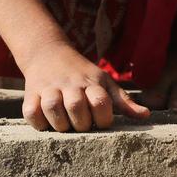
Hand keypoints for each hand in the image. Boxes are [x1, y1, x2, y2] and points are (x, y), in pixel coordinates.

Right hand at [19, 40, 149, 131]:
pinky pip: (30, 112)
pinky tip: (45, 121)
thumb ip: (123, 101)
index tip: (101, 120)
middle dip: (81, 123)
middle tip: (81, 124)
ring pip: (52, 109)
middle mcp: (70, 84)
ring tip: (65, 124)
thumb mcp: (103, 81)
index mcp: (91, 83)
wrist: (48, 52)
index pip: (101, 102)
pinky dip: (37, 121)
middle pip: (76, 108)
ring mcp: (48, 88)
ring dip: (60, 123)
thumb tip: (146, 115)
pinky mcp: (30, 93)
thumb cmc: (81, 73)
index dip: (103, 118)